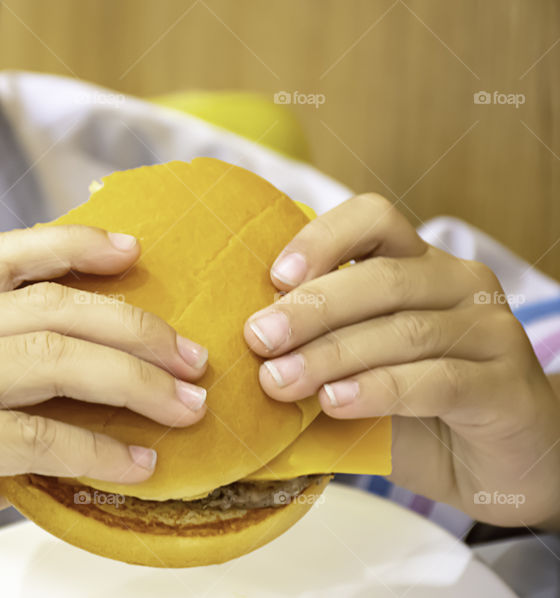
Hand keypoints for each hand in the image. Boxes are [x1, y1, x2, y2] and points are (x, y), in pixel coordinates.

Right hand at [0, 225, 208, 595]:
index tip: (134, 251)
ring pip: (50, 358)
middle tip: (193, 357)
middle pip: (49, 306)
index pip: (4, 255)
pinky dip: (97, 450)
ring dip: (133, 381)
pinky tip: (136, 466)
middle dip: (135, 326)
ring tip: (185, 406)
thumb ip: (8, 404)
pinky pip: (34, 438)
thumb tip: (103, 410)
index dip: (73, 243)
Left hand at [242, 194, 559, 528]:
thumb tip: (237, 352)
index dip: (322, 238)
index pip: (374, 219)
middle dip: (310, 307)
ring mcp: (490, 332)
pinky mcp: (507, 386)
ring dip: (331, 354)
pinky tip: (336, 402)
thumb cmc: (417, 413)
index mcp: (418, 265)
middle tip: (257, 338)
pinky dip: (380, 389)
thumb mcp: (358, 372)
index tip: (273, 277)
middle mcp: (458, 285)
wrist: (500, 467)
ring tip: (279, 381)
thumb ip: (315, 352)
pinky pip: (438, 379)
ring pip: (403, 329)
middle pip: (381, 277)